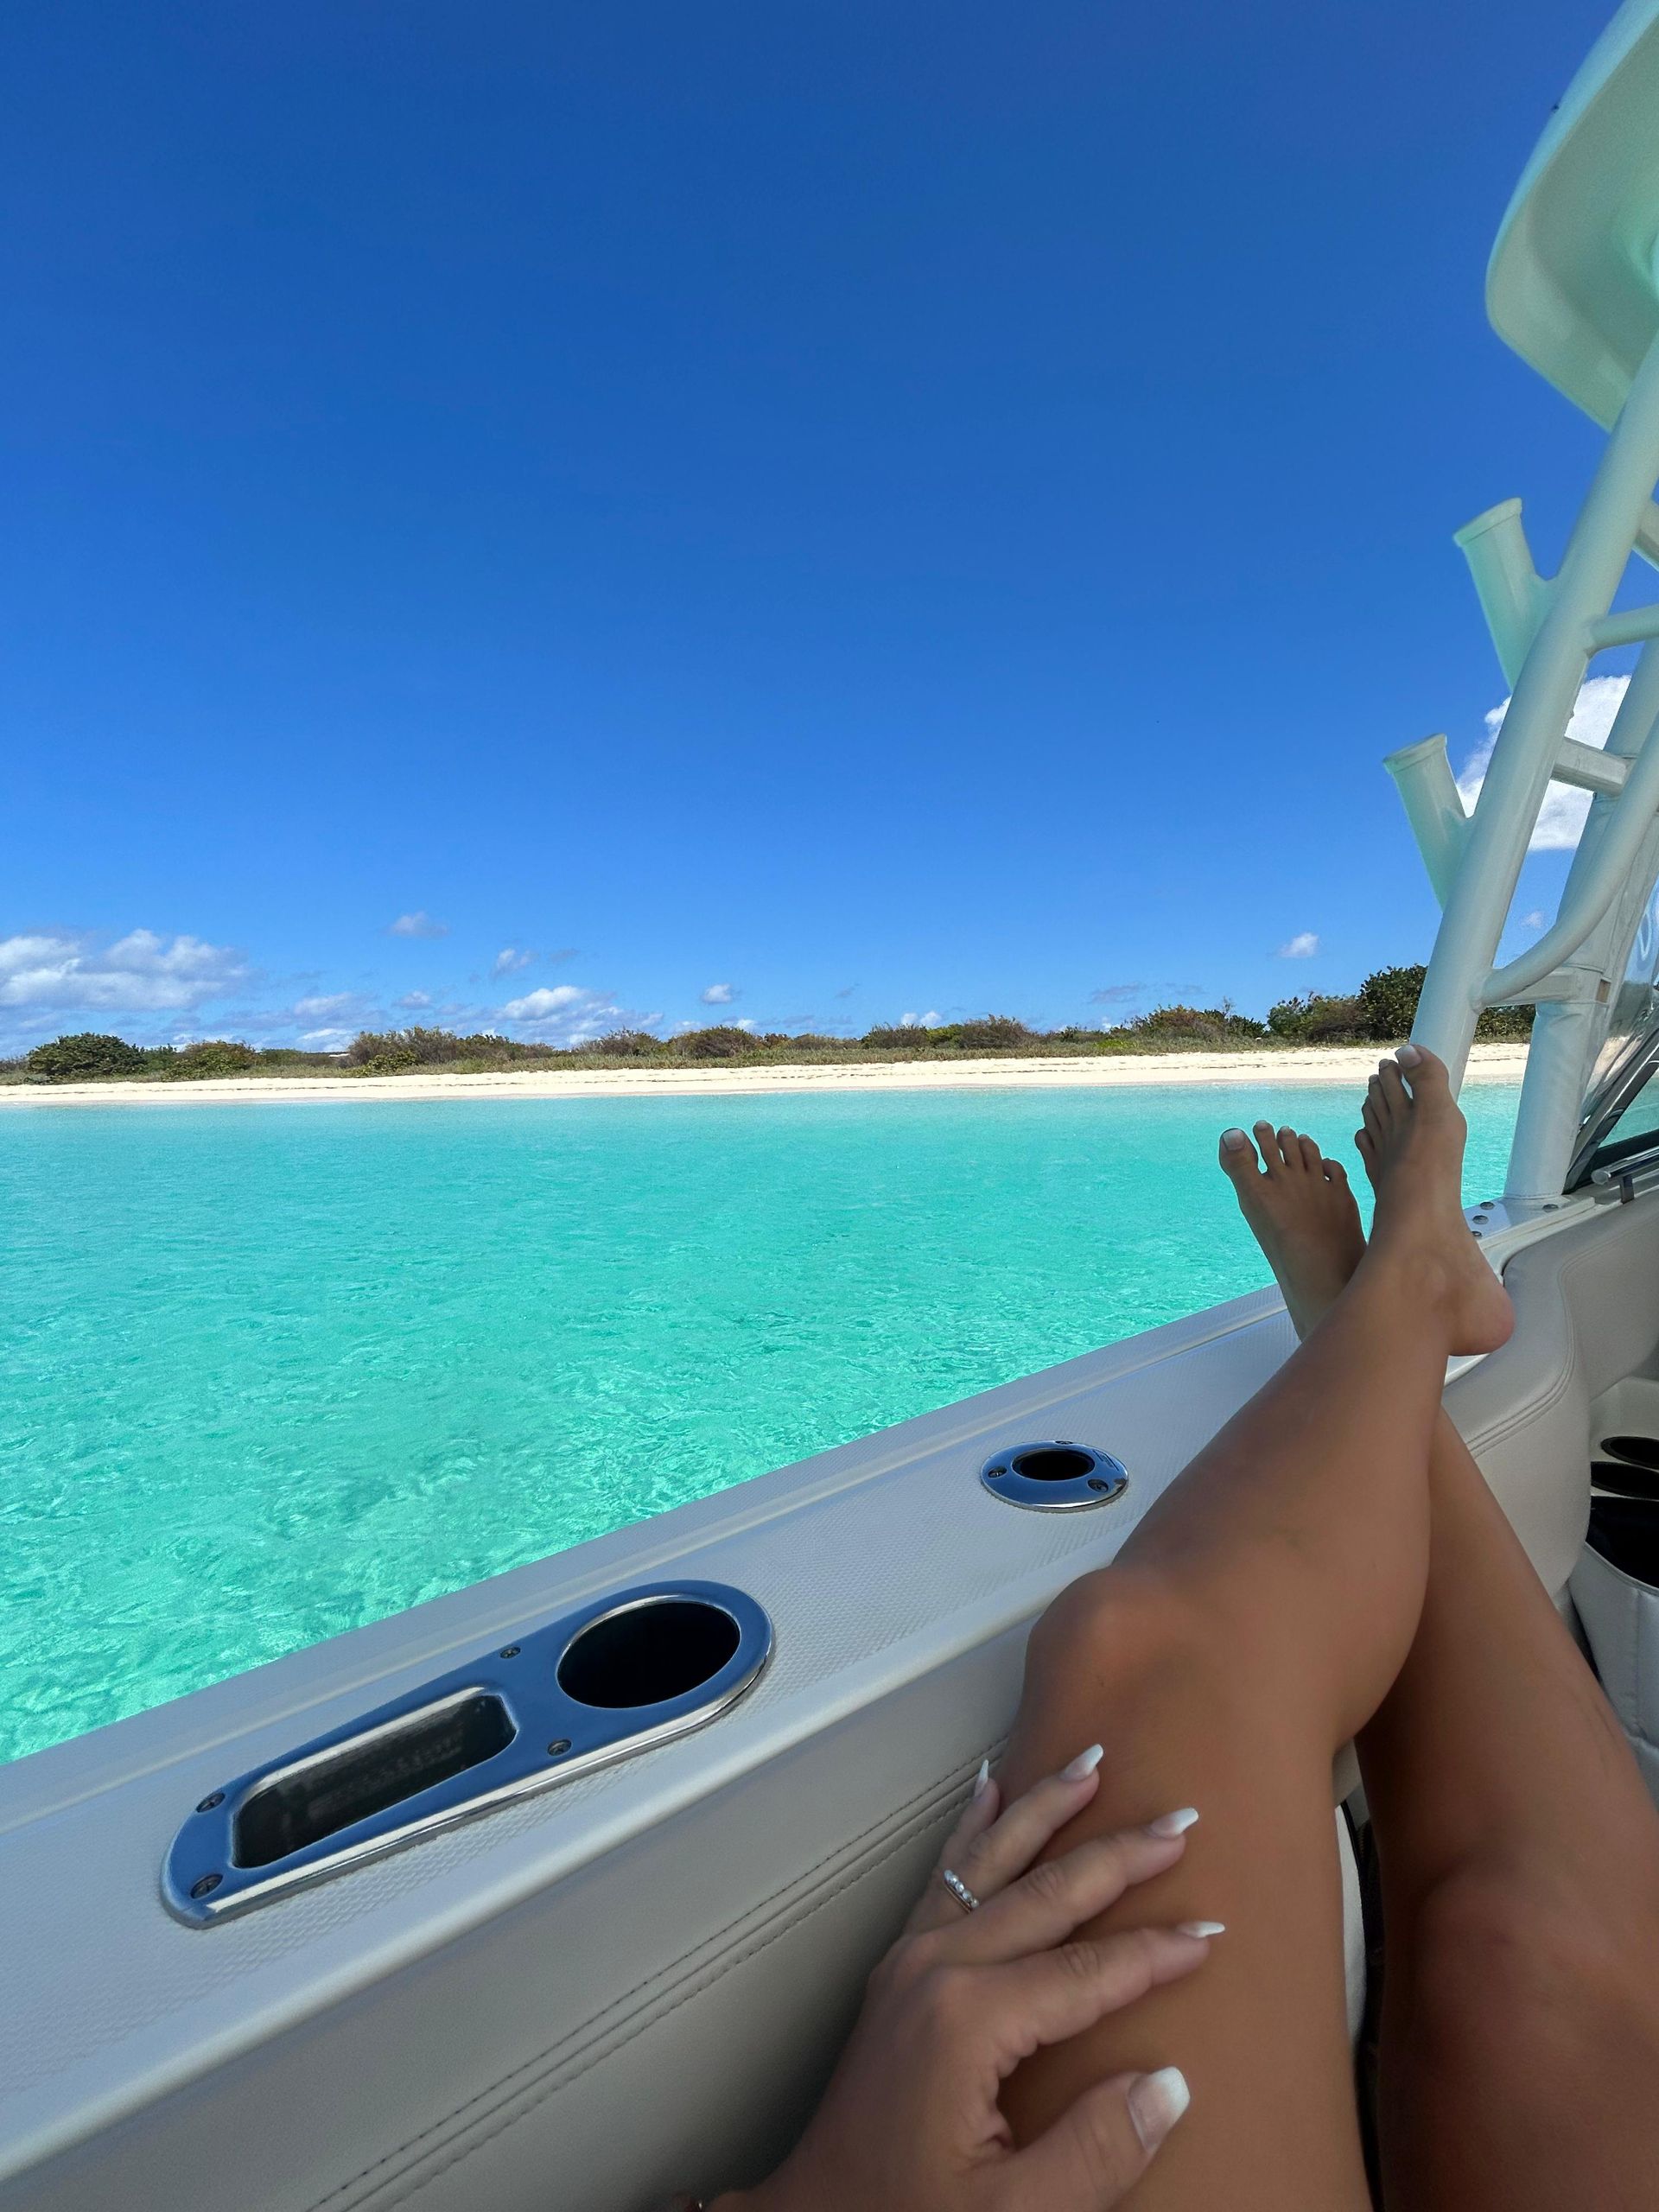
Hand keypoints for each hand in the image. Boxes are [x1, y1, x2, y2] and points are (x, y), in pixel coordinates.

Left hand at [716, 1748, 1214, 2211]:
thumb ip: (1094, 2153)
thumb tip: (1168, 2086)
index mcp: (969, 2021)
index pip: (1087, 1973)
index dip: (1154, 1952)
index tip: (1209, 1933)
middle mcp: (937, 1970)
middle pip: (1047, 1894)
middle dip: (1117, 1854)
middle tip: (1179, 1818)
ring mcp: (911, 1963)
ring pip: (992, 1861)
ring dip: (1046, 1809)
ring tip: (1090, 1762)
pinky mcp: (898, 1971)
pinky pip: (944, 1875)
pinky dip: (974, 1826)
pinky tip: (989, 1788)